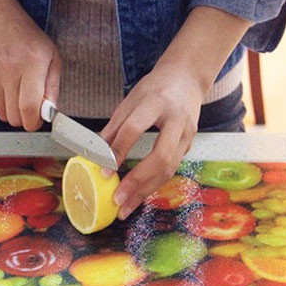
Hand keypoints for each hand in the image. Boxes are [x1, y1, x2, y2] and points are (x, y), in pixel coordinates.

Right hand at [0, 0, 60, 130]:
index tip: (38, 119)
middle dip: (25, 119)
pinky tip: (5, 82)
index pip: (29, 107)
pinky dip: (1, 100)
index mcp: (32, 64)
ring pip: (2, 114)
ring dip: (12, 110)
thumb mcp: (52, 57)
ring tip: (18, 91)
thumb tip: (49, 114)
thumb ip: (52, 88)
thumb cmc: (28, 39)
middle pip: (14, 117)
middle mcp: (9, 70)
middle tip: (31, 107)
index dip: (34, 121)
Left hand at [100, 63, 201, 219]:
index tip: (104, 171)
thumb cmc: (156, 87)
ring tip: (126, 207)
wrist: (188, 77)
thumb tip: (95, 152)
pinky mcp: (190, 144)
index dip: (118, 151)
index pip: (134, 129)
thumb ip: (114, 127)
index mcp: (157, 102)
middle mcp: (177, 120)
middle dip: (137, 181)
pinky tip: (139, 195)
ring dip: (146, 191)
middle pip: (160, 157)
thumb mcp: (131, 99)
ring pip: (169, 169)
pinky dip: (153, 184)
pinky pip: (171, 169)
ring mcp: (187, 134)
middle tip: (118, 199)